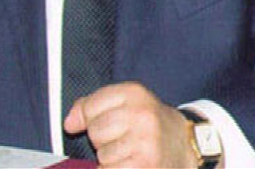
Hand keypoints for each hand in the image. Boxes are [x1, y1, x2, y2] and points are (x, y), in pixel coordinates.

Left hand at [63, 82, 197, 168]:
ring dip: (111, 159)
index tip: (110, 123)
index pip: (90, 106)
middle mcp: (142, 114)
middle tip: (124, 140)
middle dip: (103, 140)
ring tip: (130, 153)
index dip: (92, 119)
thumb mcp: (125, 103)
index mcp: (134, 92)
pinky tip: (131, 165)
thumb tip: (69, 124)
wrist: (186, 145)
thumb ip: (91, 105)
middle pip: (95, 131)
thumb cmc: (147, 124)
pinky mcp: (145, 165)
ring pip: (102, 155)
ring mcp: (145, 141)